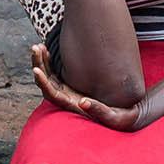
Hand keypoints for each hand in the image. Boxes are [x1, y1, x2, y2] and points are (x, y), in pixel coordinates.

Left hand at [32, 44, 148, 131]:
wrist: (127, 113)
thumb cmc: (121, 117)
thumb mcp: (114, 117)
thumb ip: (99, 110)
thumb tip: (82, 102)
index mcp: (72, 106)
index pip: (51, 95)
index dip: (42, 82)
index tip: (36, 69)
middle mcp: (67, 99)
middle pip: (45, 82)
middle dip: (39, 65)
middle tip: (35, 48)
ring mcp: (68, 90)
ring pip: (49, 75)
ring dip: (42, 61)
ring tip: (38, 46)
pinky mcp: (73, 83)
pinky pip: (56, 72)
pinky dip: (50, 61)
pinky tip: (47, 49)